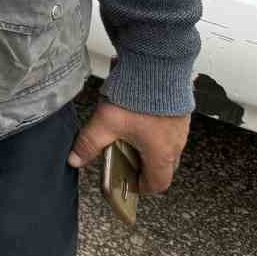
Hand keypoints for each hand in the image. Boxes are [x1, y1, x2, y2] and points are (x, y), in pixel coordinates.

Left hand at [69, 100, 190, 193]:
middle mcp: (176, 143)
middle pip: (164, 166)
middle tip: (125, 159)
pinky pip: (170, 128)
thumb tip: (75, 159)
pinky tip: (139, 117)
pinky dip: (156, 129)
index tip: (129, 183)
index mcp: (161, 154)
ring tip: (128, 135)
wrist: (158, 68)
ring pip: (167, 146)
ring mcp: (181, 127)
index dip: (142, 187)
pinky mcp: (180, 111)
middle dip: (144, 166)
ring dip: (149, 146)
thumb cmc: (138, 98)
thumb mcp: (106, 123)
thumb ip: (89, 143)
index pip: (158, 183)